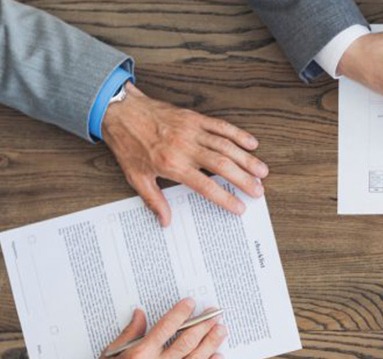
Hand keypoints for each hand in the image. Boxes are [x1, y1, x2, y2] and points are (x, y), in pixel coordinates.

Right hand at [84, 298, 226, 358]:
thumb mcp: (110, 354)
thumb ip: (129, 333)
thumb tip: (140, 314)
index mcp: (139, 355)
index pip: (166, 327)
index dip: (181, 313)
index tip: (190, 304)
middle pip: (186, 342)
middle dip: (203, 325)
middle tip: (214, 314)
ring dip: (211, 343)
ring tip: (221, 331)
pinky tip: (218, 358)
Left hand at [101, 82, 266, 225]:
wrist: (120, 112)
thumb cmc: (128, 144)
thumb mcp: (136, 177)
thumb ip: (154, 200)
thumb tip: (165, 221)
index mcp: (172, 165)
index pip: (206, 185)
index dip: (225, 198)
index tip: (239, 207)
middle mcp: (186, 148)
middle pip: (223, 166)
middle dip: (244, 180)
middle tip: (258, 191)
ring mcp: (192, 131)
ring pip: (227, 146)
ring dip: (247, 159)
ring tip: (262, 172)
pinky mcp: (194, 118)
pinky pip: (221, 126)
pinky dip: (238, 135)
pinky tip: (251, 143)